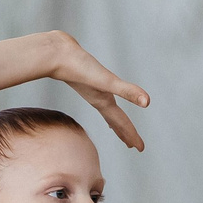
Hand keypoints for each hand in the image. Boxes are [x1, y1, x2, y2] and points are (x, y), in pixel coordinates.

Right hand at [47, 33, 148, 151]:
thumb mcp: (107, 81)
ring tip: (117, 128)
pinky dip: (104, 101)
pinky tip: (101, 96)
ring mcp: (92, 91)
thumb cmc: (78, 67)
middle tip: (133, 146)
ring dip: (113, 121)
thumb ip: (127, 91)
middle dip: (124, 133)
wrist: (55, 54)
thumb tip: (148, 103)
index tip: (140, 148)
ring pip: (106, 110)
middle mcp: (98, 99)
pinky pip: (99, 96)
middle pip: (114, 121)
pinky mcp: (87, 79)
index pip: (121, 123)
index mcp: (104, 102)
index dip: (132, 136)